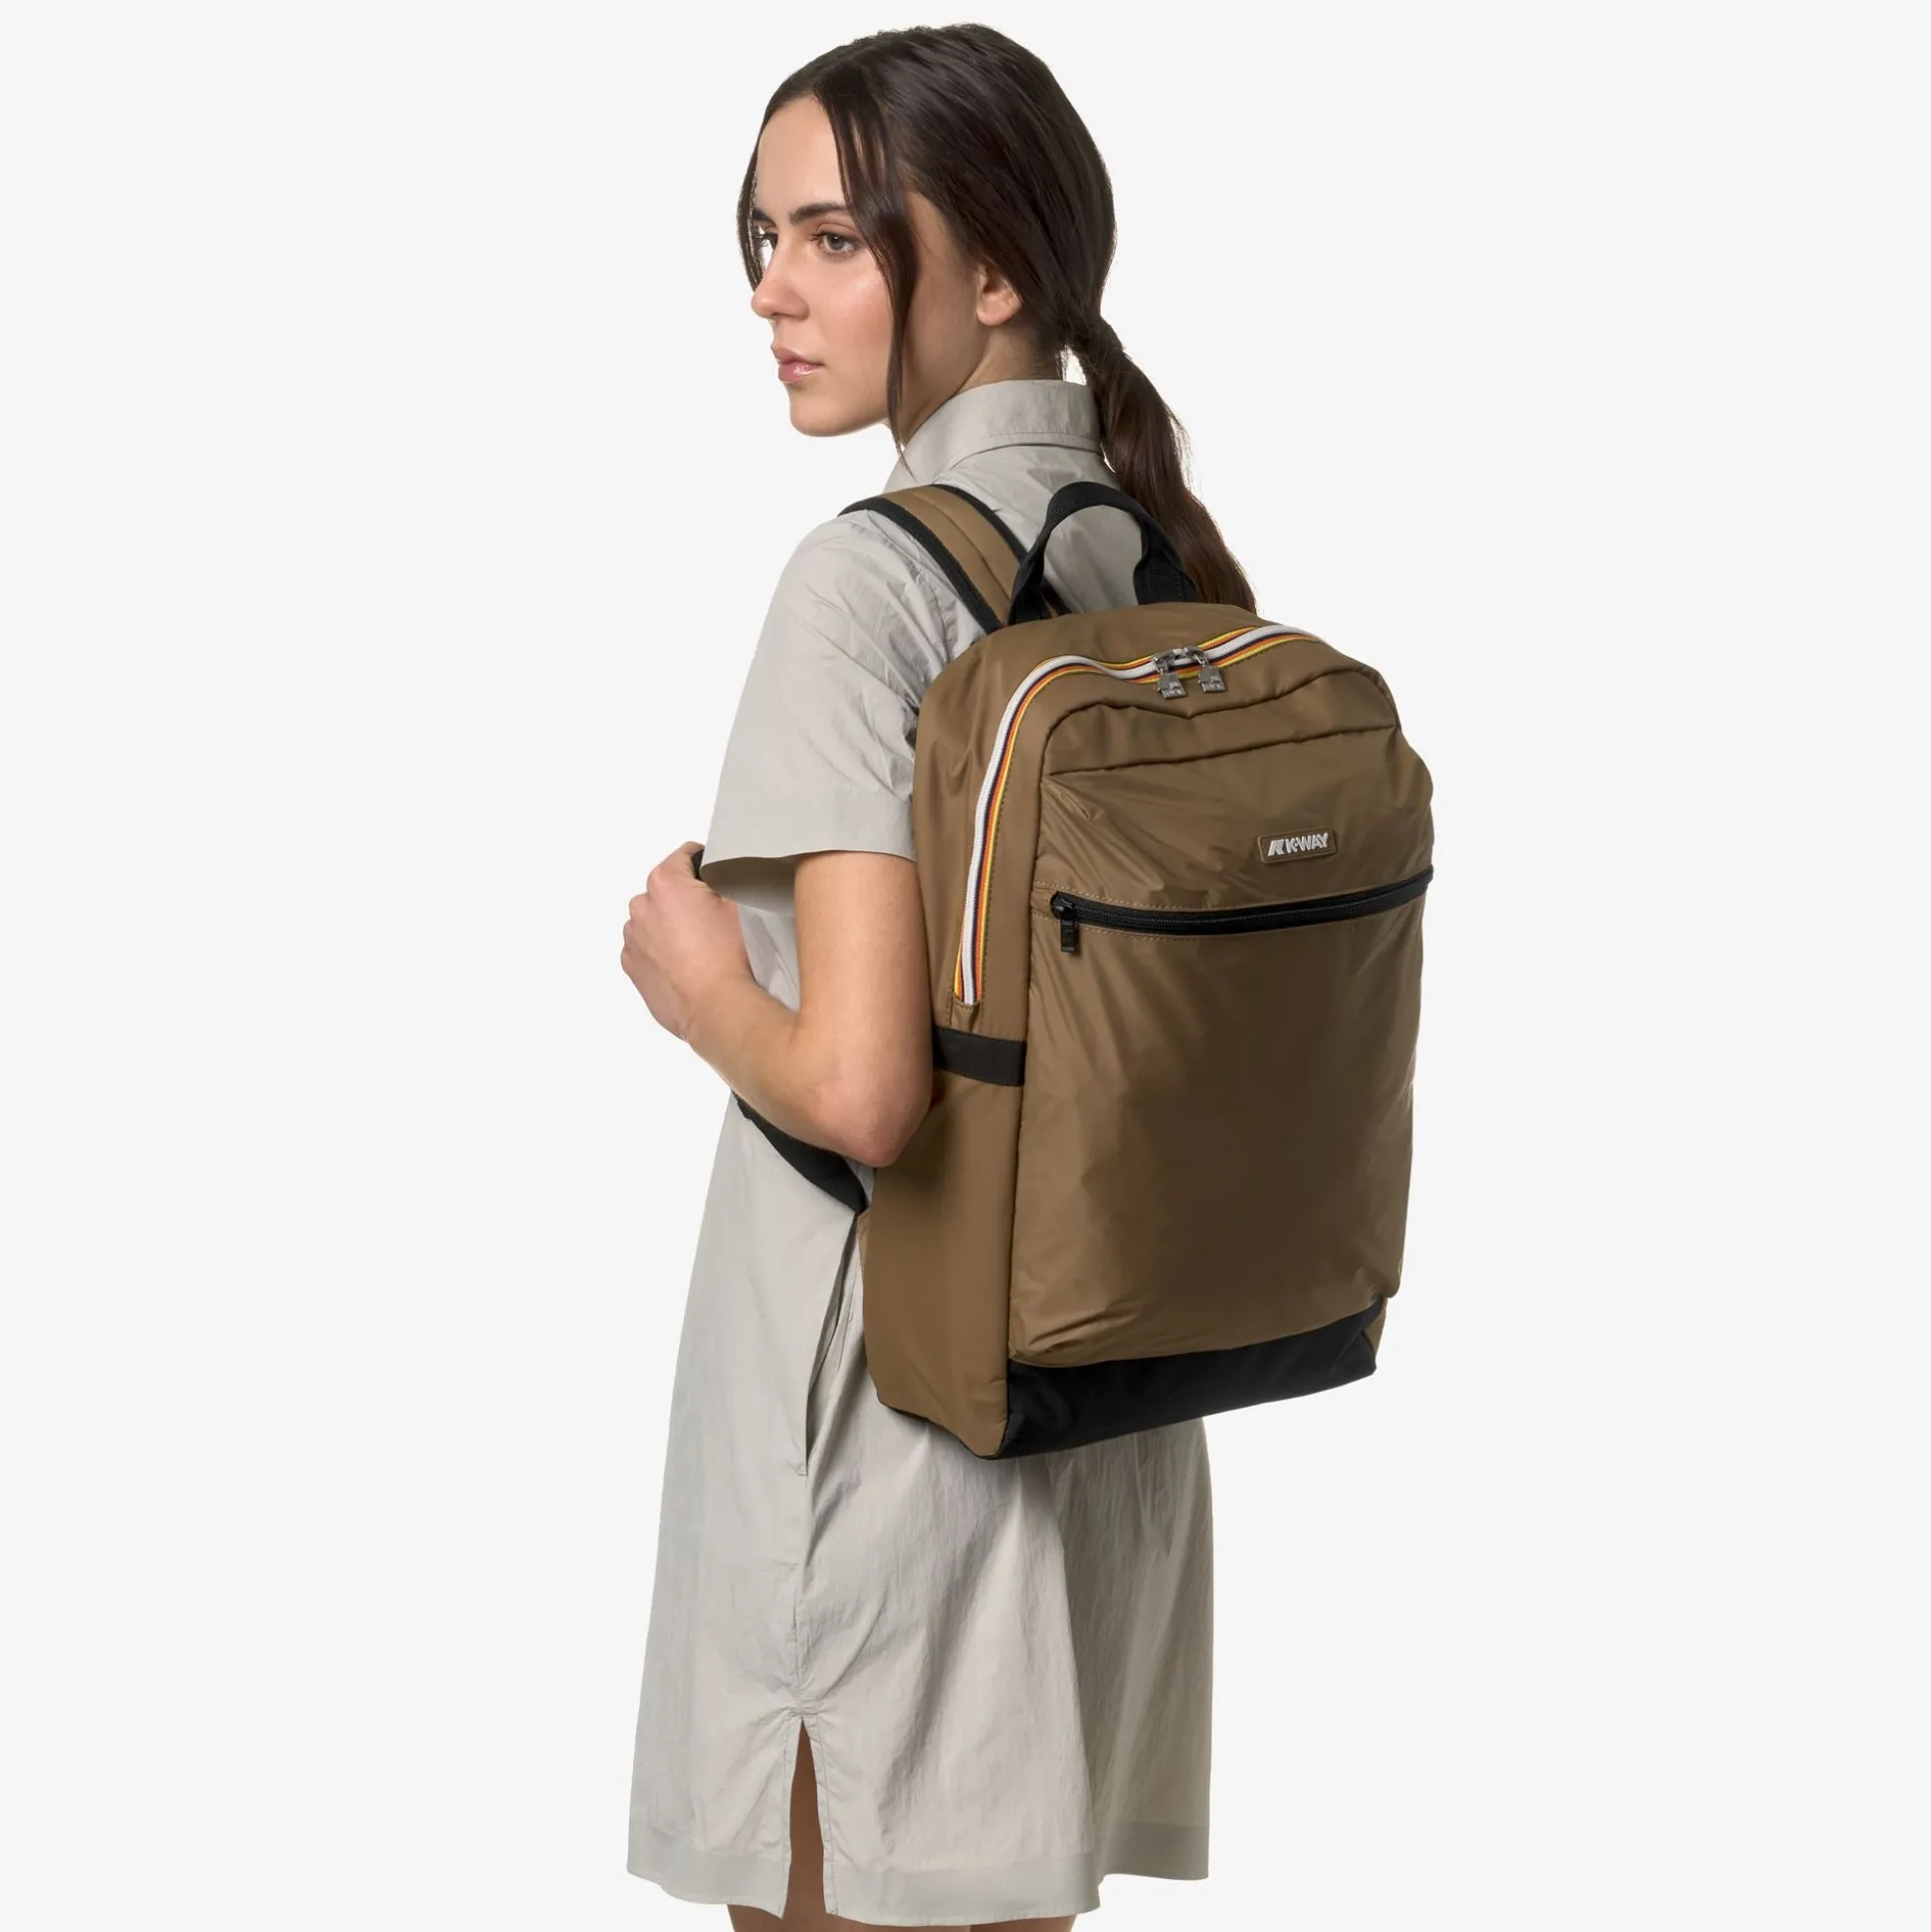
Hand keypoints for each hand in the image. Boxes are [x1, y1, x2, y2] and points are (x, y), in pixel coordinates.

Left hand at [620, 841, 750, 1042]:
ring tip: (693, 947)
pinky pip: (643, 945)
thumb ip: (719, 881)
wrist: (714, 1005)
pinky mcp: (630, 964)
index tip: (715, 878)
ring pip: (651, 918)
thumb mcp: (737, 904)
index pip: (685, 855)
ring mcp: (632, 937)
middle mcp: (641, 905)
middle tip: (708, 920)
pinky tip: (680, 963)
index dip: (704, 863)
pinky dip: (657, 949)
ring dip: (667, 924)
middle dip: (683, 898)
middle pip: (664, 889)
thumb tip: (711, 879)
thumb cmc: (728, 954)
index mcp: (666, 882)